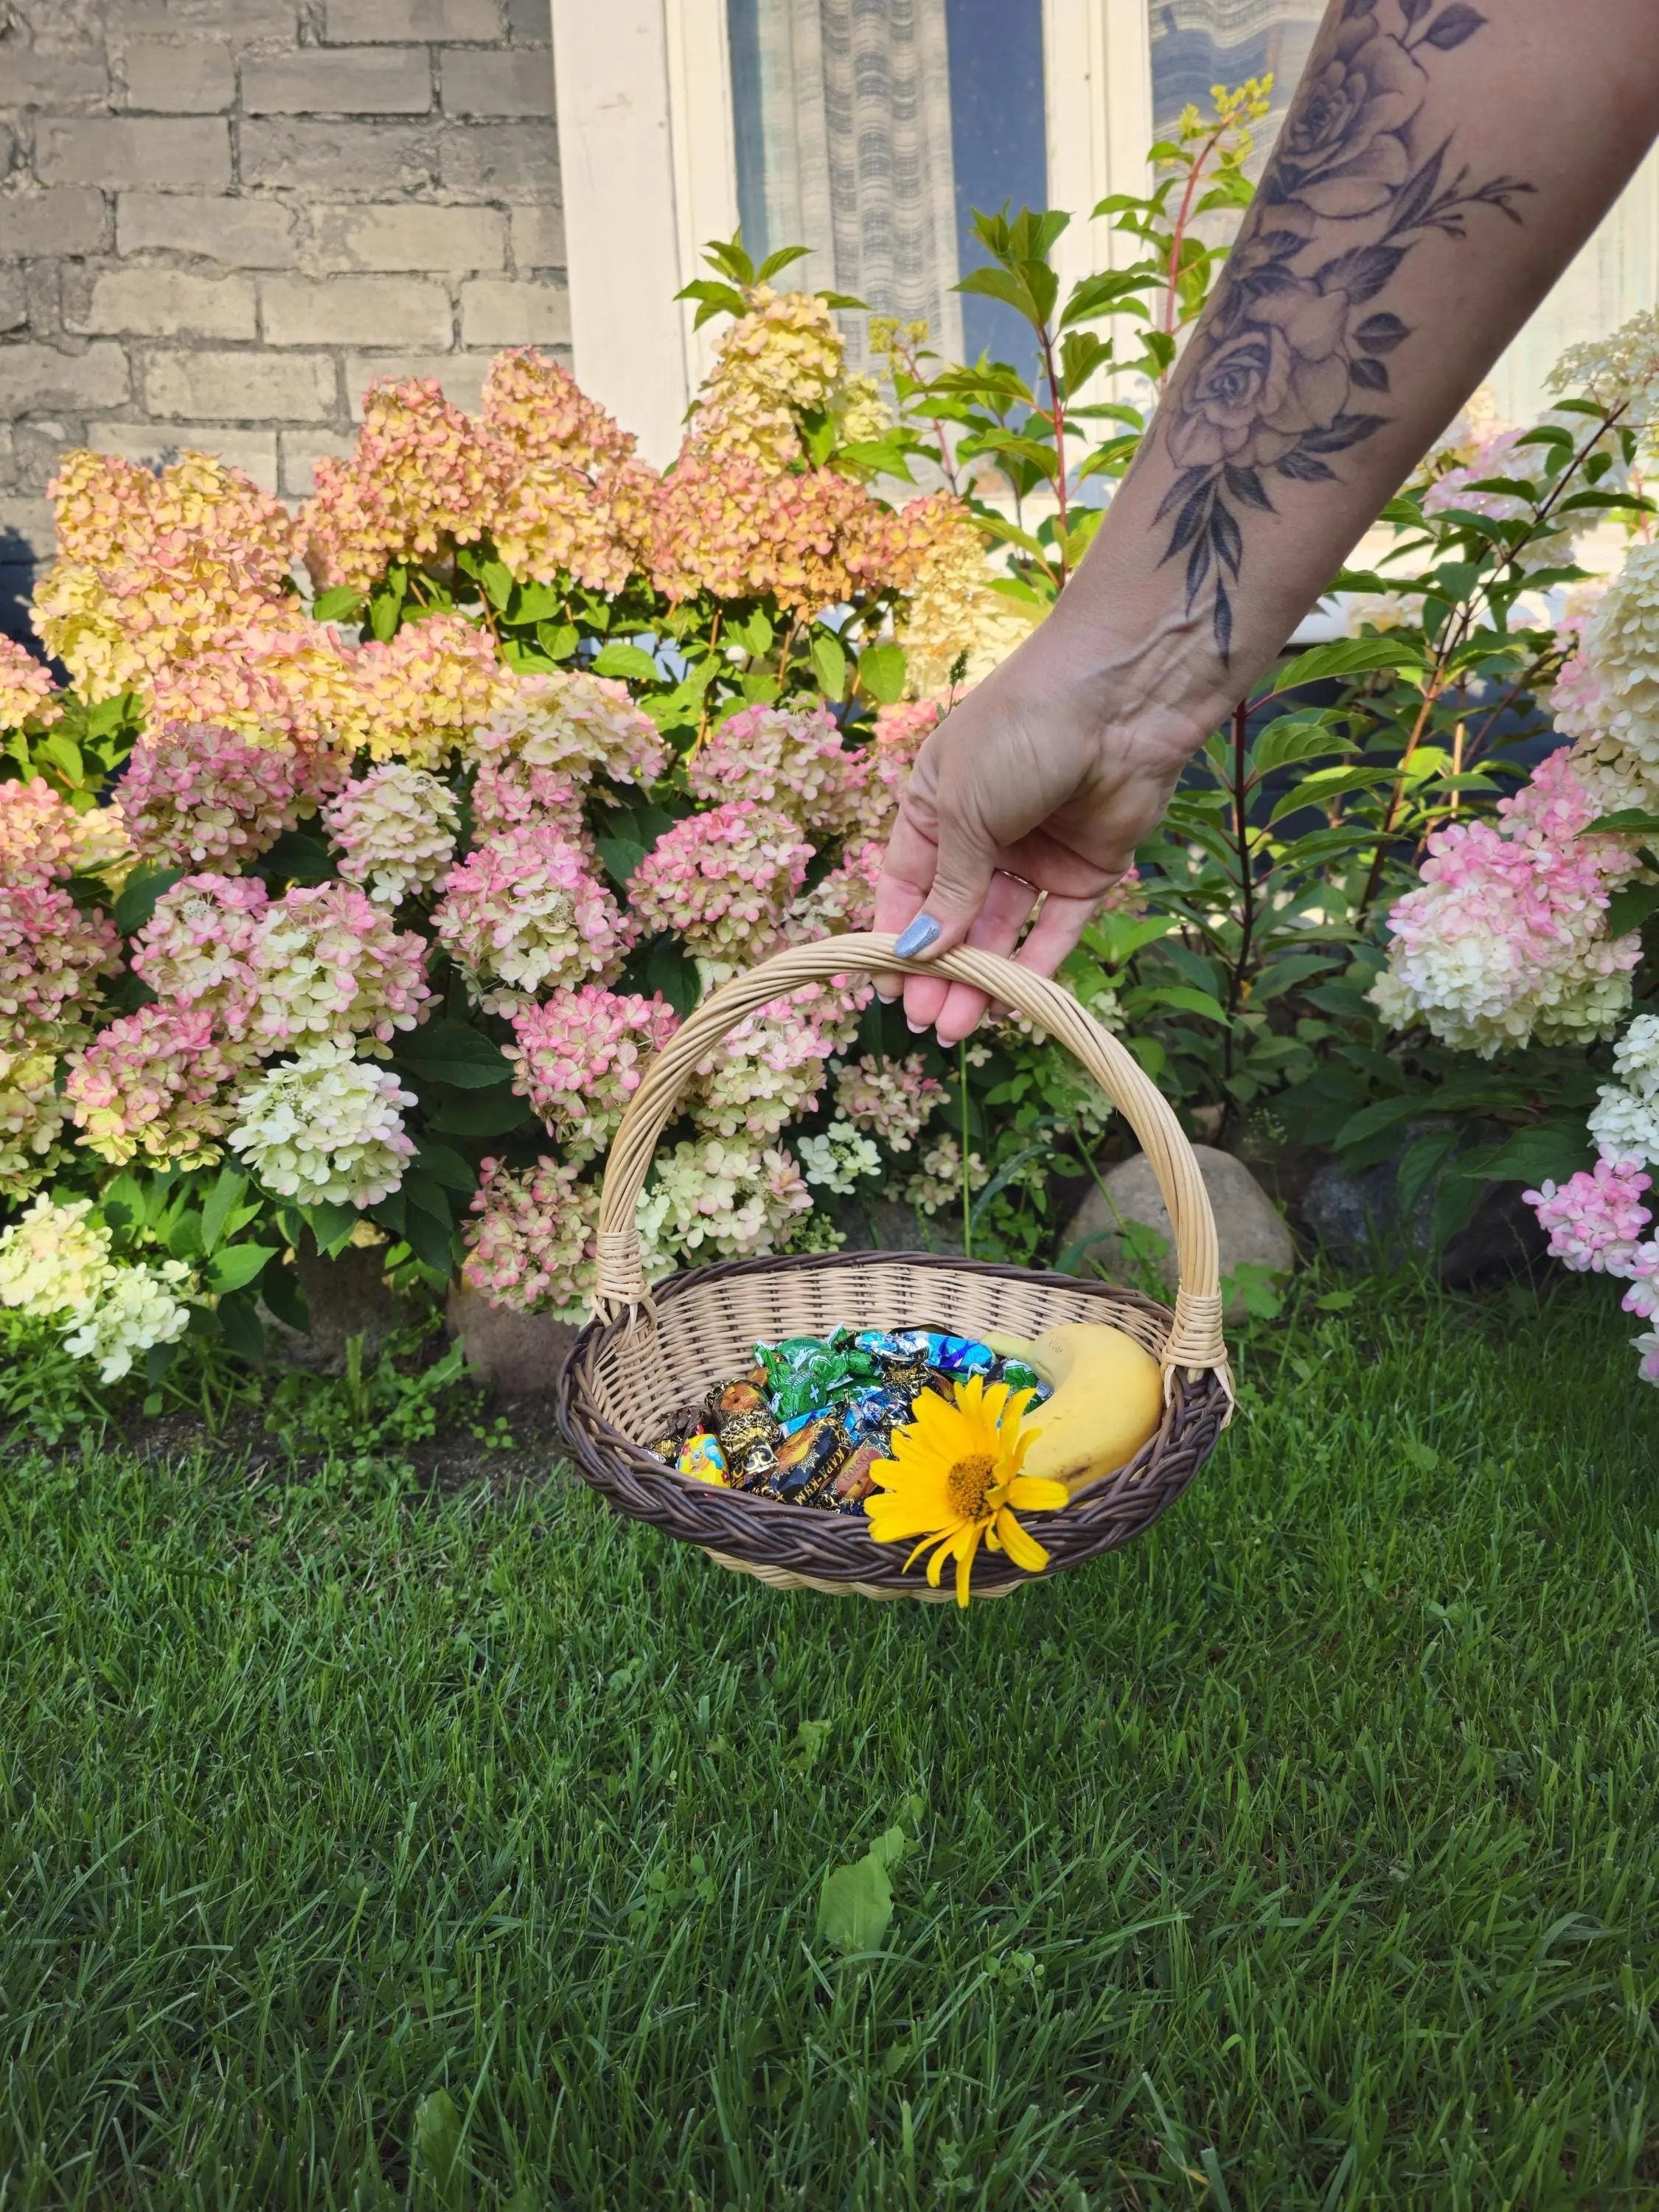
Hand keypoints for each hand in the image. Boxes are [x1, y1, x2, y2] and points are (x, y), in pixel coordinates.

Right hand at [872, 627, 1210, 1042]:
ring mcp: (1038, 851)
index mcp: (937, 804)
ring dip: (982, 977)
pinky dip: (1037, 963)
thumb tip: (917, 950)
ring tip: (959, 1027)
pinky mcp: (1090, 868)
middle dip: (939, 969)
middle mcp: (985, 830)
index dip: (896, 933)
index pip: (905, 882)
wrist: (1121, 697)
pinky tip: (1014, 1002)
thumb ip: (947, 887)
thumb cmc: (1019, 733)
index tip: (886, 985)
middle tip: (927, 1022)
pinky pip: (1058, 927)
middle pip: (954, 914)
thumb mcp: (964, 811)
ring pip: (1002, 928)